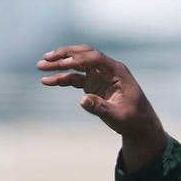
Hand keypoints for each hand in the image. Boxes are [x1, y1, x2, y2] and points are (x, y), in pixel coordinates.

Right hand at [37, 45, 165, 170]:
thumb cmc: (133, 120)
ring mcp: (99, 75)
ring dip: (59, 65)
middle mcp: (107, 69)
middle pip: (83, 55)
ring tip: (40, 67)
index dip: (78, 59)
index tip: (63, 64)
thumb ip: (100, 107)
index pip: (95, 58)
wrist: (139, 125)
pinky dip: (61, 79)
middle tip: (46, 59)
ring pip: (76, 65)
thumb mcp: (118, 116)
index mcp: (117, 71)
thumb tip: (82, 100)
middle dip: (64, 55)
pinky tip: (47, 81)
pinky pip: (75, 78)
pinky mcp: (93, 84)